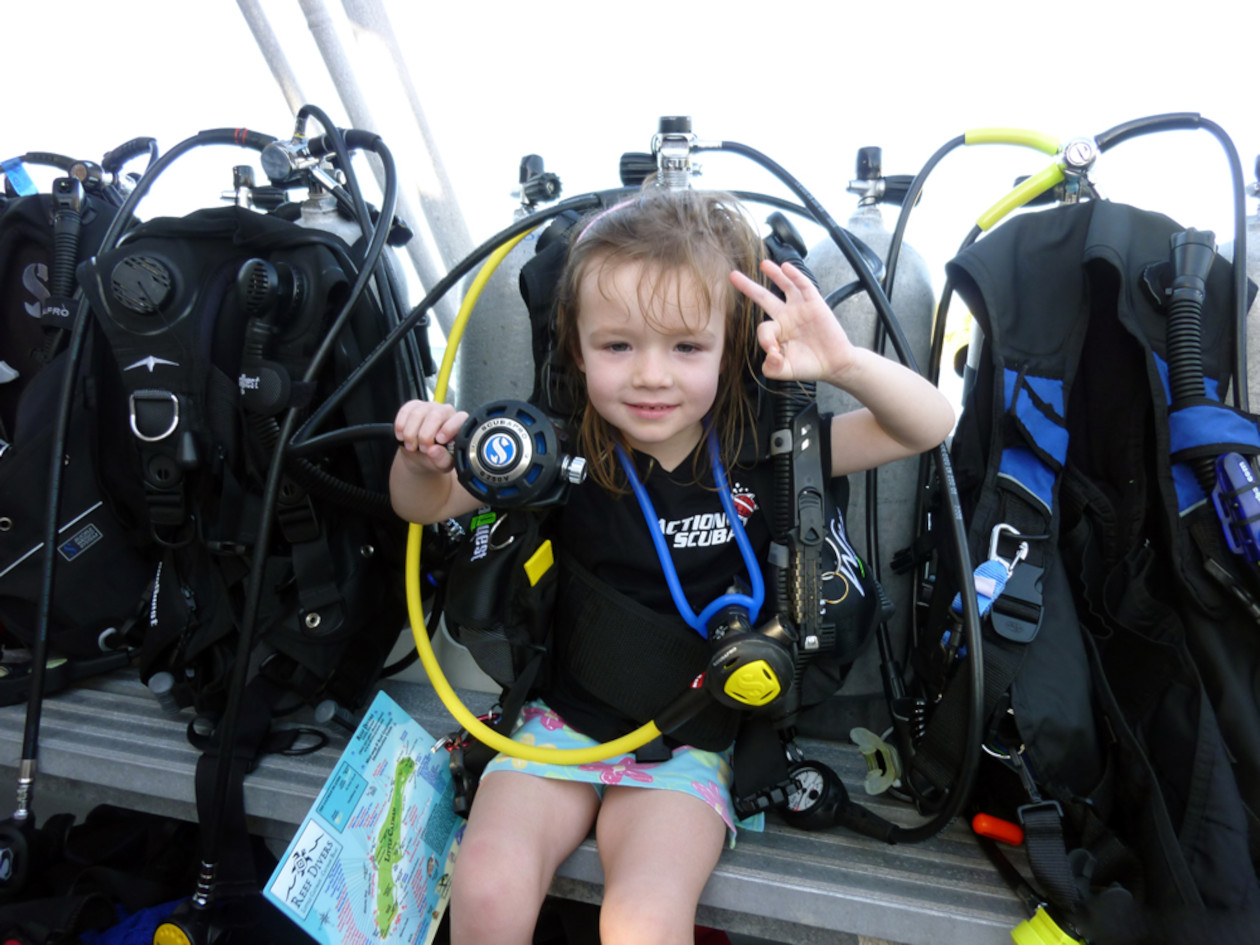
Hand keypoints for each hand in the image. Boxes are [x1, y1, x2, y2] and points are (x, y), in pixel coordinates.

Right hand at [393, 400, 466, 472]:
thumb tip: (434, 451)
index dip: (449, 428)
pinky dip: (400, 426)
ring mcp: (429, 407)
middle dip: (425, 435)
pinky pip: (405, 411)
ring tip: (411, 446)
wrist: (421, 455)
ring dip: (410, 433)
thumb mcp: (443, 464)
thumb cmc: (437, 457)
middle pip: (435, 415)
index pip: (459, 418)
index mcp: (459, 424)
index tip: (439, 441)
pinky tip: (401, 436)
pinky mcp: (414, 406)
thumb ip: (442, 459)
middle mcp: (446, 412)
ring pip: (417, 414)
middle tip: (422, 449)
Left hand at [729, 259, 856, 384]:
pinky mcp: (815, 304)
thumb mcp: (785, 371)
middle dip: (748, 286)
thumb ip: (772, 368)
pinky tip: (786, 267)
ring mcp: (800, 308)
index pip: (763, 329)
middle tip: (733, 276)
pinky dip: (795, 275)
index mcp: (777, 332)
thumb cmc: (809, 366)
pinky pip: (804, 286)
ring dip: (774, 274)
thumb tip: (770, 355)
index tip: (774, 353)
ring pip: (784, 286)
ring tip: (764, 264)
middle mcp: (786, 317)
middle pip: (763, 297)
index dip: (766, 340)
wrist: (835, 364)